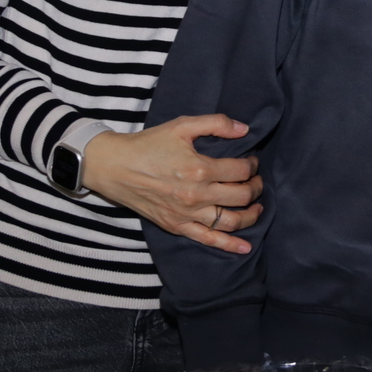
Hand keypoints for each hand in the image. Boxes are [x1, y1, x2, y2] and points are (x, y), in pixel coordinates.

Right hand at [80, 115, 263, 253]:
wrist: (114, 167)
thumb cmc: (148, 144)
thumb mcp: (181, 126)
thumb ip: (215, 123)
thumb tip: (244, 129)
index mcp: (199, 168)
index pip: (241, 171)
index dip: (252, 165)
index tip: (252, 162)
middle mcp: (196, 195)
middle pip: (241, 196)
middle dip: (256, 187)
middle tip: (257, 181)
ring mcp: (186, 214)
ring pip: (230, 221)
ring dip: (251, 215)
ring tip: (257, 207)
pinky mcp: (176, 226)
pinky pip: (208, 239)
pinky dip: (229, 245)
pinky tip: (246, 247)